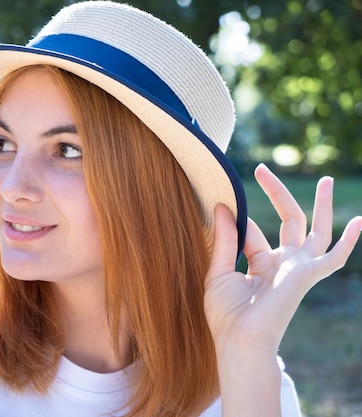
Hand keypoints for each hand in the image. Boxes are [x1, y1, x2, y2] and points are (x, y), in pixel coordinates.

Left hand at [204, 164, 361, 352]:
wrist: (239, 341)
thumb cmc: (226, 315)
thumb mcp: (219, 271)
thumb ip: (225, 239)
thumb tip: (224, 206)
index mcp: (261, 265)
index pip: (252, 233)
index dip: (236, 220)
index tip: (223, 206)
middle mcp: (283, 264)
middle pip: (288, 222)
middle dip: (278, 194)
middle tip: (262, 170)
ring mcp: (297, 268)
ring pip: (315, 230)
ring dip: (321, 206)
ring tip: (327, 181)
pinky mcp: (307, 274)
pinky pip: (333, 256)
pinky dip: (349, 240)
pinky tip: (359, 221)